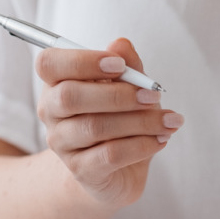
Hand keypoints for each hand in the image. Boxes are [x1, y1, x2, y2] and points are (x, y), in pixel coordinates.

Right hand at [36, 38, 183, 206]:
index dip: (83, 61)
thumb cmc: (120, 124)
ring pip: (96, 127)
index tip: (120, 64)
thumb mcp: (128, 92)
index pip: (50, 64)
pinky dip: (141, 146)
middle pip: (71, 96)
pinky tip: (161, 140)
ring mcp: (63, 144)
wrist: (116, 173)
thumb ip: (126, 68)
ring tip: (169, 122)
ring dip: (139, 122)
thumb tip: (122, 44)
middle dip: (119, 94)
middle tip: (154, 95)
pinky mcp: (82, 171)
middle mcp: (51, 113)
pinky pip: (111, 155)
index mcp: (55, 84)